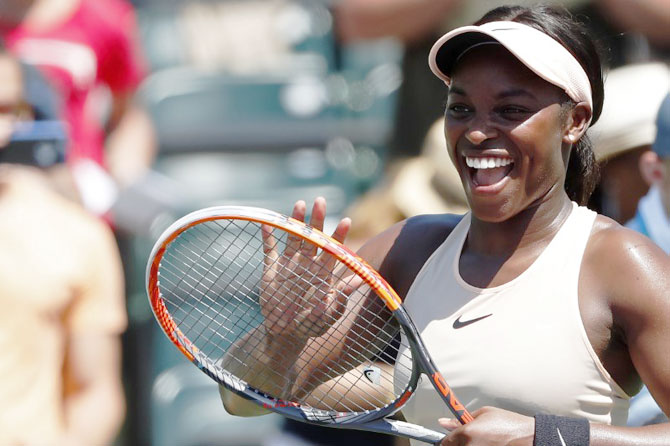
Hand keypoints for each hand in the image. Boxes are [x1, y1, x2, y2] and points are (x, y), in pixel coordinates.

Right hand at [260, 197, 351, 338]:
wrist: (286, 333)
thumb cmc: (312, 325)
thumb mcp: (329, 315)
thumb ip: (341, 299)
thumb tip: (358, 281)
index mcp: (323, 272)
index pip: (333, 249)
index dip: (339, 235)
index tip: (347, 220)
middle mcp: (308, 263)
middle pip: (314, 237)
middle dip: (317, 219)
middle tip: (320, 200)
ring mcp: (289, 264)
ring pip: (293, 238)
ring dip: (295, 221)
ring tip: (299, 204)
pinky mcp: (272, 269)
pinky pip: (269, 250)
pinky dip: (268, 238)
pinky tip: (268, 224)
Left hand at [439, 407, 533, 445]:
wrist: (526, 436)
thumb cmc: (507, 423)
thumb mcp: (482, 413)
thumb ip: (459, 419)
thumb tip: (444, 422)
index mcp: (467, 433)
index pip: (444, 442)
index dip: (446, 439)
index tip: (449, 437)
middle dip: (456, 443)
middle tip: (467, 438)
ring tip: (479, 441)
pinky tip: (484, 444)